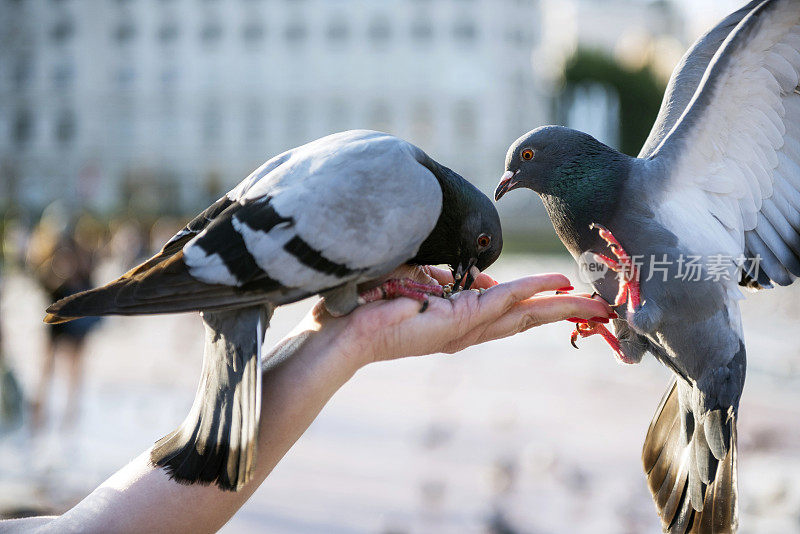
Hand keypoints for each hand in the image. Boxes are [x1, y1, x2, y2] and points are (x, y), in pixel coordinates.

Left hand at [303, 265, 614, 367]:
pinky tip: (559, 287)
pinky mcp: (456, 323)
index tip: (567, 292)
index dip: (542, 302)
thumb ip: (449, 278)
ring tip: (596, 303)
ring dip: (561, 306)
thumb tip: (481, 278)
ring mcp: (463, 329)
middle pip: (527, 318)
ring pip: (523, 313)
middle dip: (565, 312)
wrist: (340, 329)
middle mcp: (467, 330)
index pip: (510, 311)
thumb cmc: (370, 302)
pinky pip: (502, 301)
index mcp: (459, 321)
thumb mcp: (418, 282)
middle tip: (601, 308)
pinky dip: (532, 291)